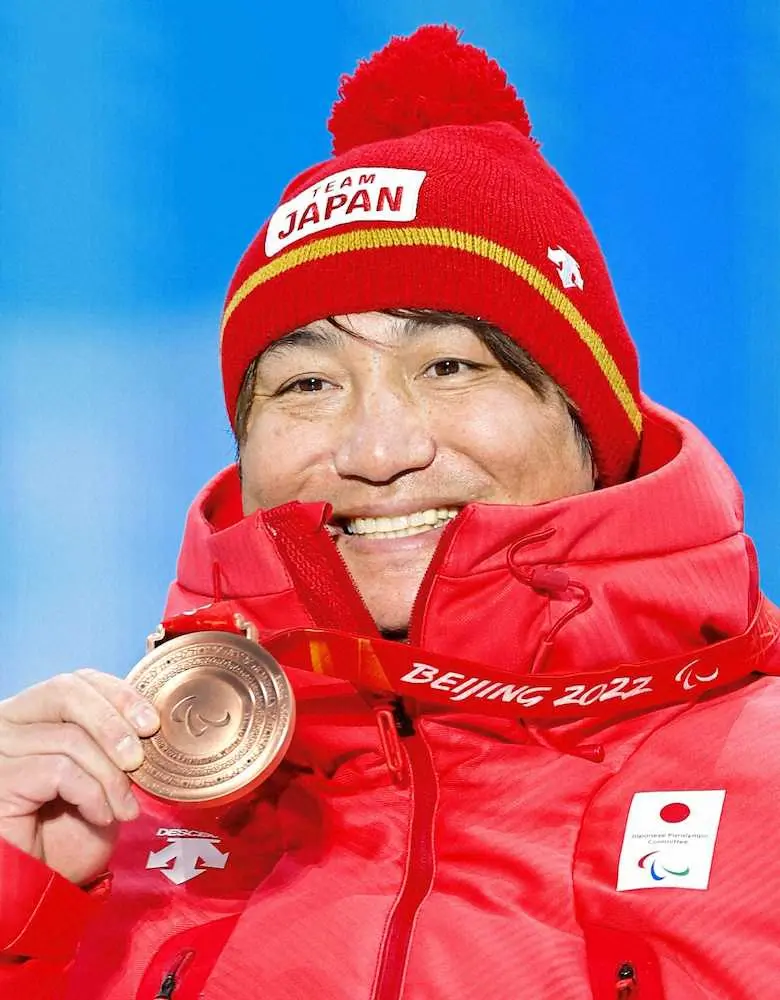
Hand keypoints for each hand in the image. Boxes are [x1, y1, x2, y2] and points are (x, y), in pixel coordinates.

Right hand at [0, 669, 158, 884]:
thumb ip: (114, 739)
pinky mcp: (0, 780)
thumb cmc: (72, 830)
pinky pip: (59, 770)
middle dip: (114, 724)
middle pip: (68, 692)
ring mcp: (0, 750)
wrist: (45, 883)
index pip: (77, 680)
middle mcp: (9, 723)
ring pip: (71, 737)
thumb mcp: (102, 772)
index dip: (118, 694)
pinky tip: (99, 816)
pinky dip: (91, 794)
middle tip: (139, 760)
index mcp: (34, 713)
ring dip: (110, 777)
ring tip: (124, 809)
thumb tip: (147, 719)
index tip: (150, 722)